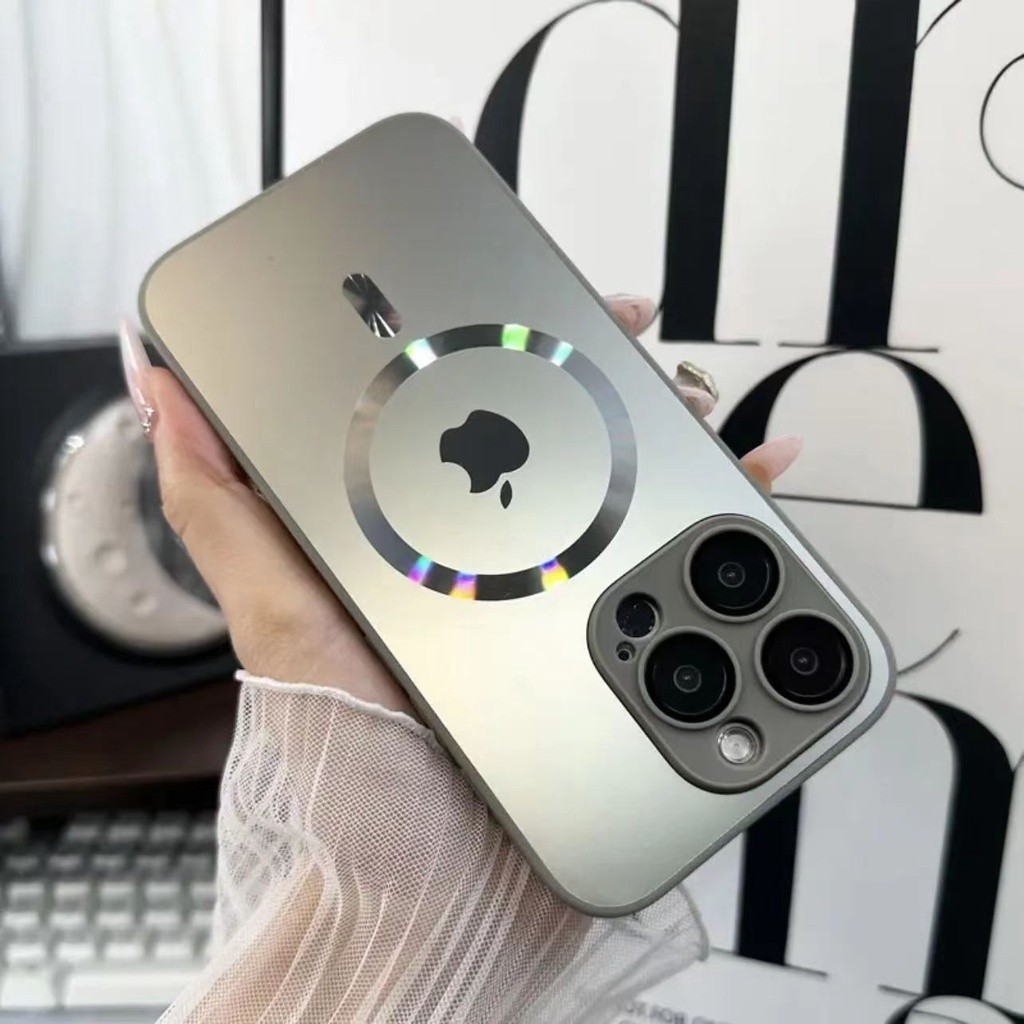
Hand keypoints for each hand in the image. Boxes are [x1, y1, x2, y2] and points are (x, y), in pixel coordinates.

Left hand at [119, 299, 799, 711]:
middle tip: (630, 340)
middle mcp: (495, 558)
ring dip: (676, 431)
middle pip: (562, 436)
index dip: (501, 342)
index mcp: (419, 536)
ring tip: (693, 405)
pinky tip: (753, 481)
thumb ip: (222, 505)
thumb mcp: (274, 615)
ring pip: (632, 485)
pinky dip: (727, 519)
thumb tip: (164, 394)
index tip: (532, 302)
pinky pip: (682, 565)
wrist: (432, 878)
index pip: (467, 408)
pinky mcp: (613, 644)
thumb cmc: (350, 756)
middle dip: (604, 373)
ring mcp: (560, 598)